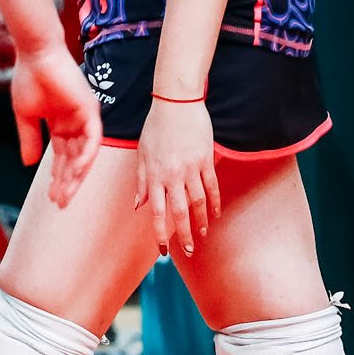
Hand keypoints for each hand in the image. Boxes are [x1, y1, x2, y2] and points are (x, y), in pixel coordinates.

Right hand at [11, 44, 99, 208]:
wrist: (35, 55)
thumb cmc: (29, 79)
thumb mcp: (25, 115)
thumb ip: (29, 139)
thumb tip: (28, 164)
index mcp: (60, 124)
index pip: (62, 157)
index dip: (57, 177)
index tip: (51, 196)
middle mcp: (75, 124)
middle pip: (74, 160)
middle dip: (66, 182)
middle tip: (59, 202)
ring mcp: (84, 118)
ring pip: (85, 154)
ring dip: (76, 175)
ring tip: (66, 193)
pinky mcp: (91, 110)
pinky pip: (93, 139)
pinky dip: (87, 156)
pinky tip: (77, 171)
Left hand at [134, 95, 220, 255]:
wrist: (176, 104)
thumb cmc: (155, 127)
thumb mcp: (141, 153)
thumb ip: (141, 182)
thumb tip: (138, 206)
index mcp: (153, 174)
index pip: (156, 210)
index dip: (160, 232)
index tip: (164, 250)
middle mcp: (172, 175)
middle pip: (179, 211)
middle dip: (184, 234)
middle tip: (189, 251)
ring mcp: (191, 168)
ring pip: (198, 202)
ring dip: (200, 221)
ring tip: (202, 235)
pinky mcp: (206, 161)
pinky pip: (211, 187)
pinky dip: (214, 202)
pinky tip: (215, 214)